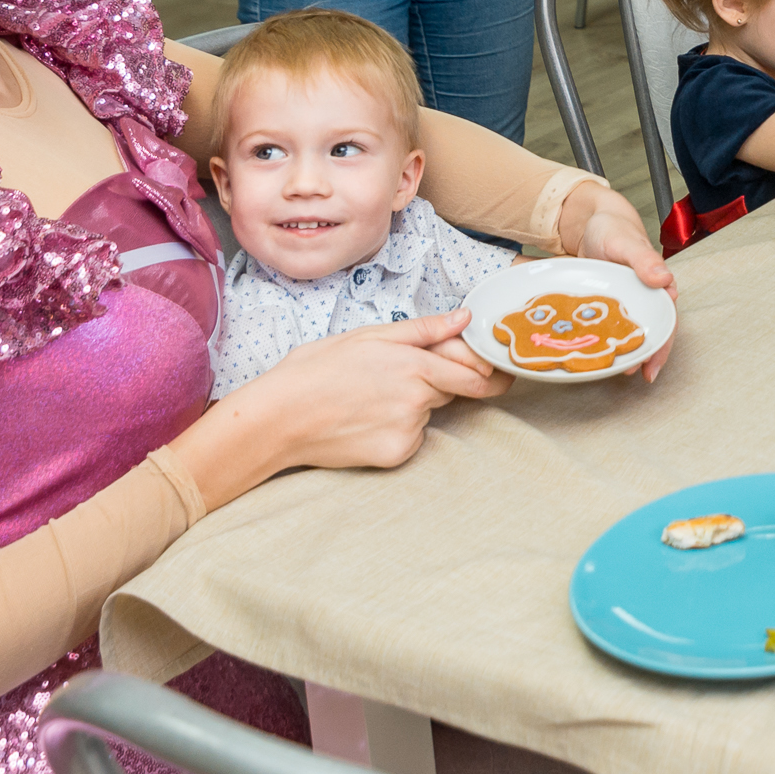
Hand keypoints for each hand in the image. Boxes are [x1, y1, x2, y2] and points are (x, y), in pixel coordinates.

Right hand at [209, 311, 511, 481]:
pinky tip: (364, 420)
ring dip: (413, 405)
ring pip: (428, 414)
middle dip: (438, 382)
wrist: (278, 418)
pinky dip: (398, 429)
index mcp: (415, 364)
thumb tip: (464, 319)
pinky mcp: (396, 454)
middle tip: (396, 377)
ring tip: (368, 397)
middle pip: (452, 391)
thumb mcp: (368, 336)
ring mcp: (408, 430)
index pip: (476, 375)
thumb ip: (423, 330)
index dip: (489, 374)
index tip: (496, 373)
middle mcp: (418, 400)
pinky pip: (411, 438)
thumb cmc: (316, 370)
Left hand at [558, 186, 677, 379]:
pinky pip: (609, 325)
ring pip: (630, 331)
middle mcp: (643, 296)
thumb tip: (665, 281)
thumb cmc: (613, 229)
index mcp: (656, 285)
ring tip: (615, 369)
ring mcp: (625, 301)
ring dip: (626, 350)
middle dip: (647, 355)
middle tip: (636, 374)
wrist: (590, 221)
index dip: (662, 344)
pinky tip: (597, 351)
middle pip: (651, 330)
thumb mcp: (627, 241)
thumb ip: (645, 259)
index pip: (666, 320)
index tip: (653, 366)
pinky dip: (606, 339)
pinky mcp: (606, 303)